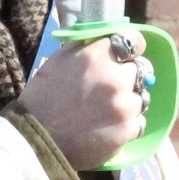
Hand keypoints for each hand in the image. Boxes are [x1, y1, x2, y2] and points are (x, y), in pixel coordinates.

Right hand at [15, 34, 149, 170]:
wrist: (37, 141)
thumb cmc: (42, 98)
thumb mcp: (57, 61)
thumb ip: (84, 47)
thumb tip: (104, 38)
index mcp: (96, 57)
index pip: (133, 40)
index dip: (131, 46)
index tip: (126, 55)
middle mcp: (115, 78)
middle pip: (140, 68)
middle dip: (128, 75)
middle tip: (112, 86)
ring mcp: (124, 105)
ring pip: (140, 96)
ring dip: (128, 101)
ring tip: (108, 110)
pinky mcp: (128, 129)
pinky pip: (139, 121)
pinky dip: (127, 123)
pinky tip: (109, 127)